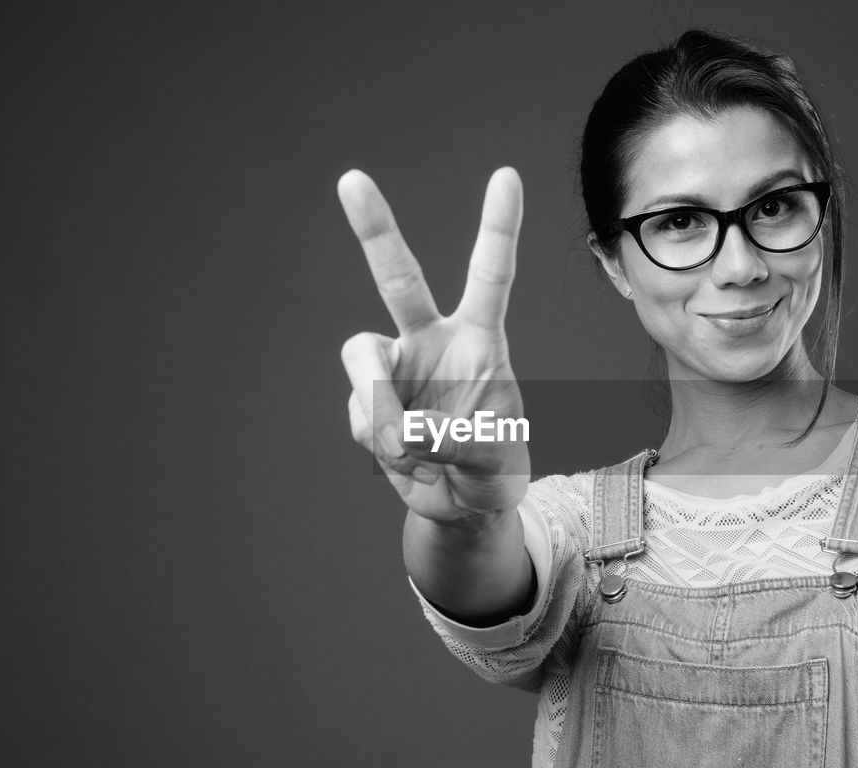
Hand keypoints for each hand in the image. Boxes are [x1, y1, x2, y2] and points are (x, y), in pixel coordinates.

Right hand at [338, 167, 530, 522]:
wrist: (462, 503)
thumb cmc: (491, 463)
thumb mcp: (492, 453)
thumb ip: (452, 437)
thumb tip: (398, 427)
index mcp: (478, 338)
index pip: (489, 275)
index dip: (498, 227)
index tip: (507, 175)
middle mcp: (431, 341)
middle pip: (398, 278)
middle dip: (375, 229)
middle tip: (351, 179)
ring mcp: (395, 370)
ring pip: (363, 359)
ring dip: (377, 402)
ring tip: (404, 446)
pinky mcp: (369, 402)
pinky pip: (360, 414)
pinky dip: (379, 443)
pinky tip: (403, 459)